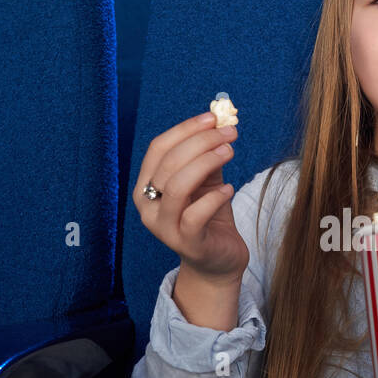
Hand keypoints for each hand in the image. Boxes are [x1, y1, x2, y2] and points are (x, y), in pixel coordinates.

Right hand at [132, 109, 246, 281]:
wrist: (218, 260)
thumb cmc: (209, 216)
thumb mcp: (206, 180)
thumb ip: (207, 154)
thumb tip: (220, 122)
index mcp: (147, 185)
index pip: (159, 148)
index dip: (185, 129)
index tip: (213, 117)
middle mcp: (148, 206)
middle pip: (169, 163)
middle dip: (202, 142)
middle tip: (230, 133)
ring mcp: (164, 227)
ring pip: (178, 186)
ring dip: (206, 163)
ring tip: (230, 152)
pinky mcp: (186, 244)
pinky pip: (195, 215)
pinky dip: (214, 197)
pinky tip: (229, 189)